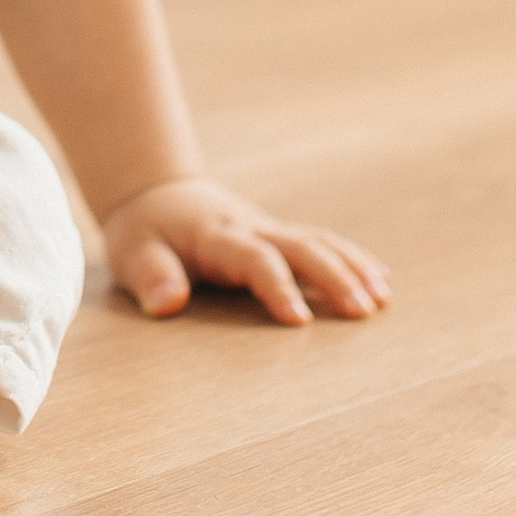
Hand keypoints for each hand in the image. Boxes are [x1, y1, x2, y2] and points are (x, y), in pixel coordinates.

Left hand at [97, 174, 388, 326]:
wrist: (156, 194)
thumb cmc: (144, 234)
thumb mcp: (133, 254)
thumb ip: (151, 278)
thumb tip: (167, 304)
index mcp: (217, 237)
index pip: (255, 259)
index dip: (278, 287)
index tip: (300, 321)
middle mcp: (251, 229)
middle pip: (301, 246)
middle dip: (334, 276)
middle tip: (364, 311)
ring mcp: (269, 230)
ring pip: (319, 241)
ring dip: (352, 267)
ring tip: (382, 300)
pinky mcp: (279, 236)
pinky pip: (322, 243)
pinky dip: (353, 260)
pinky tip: (381, 282)